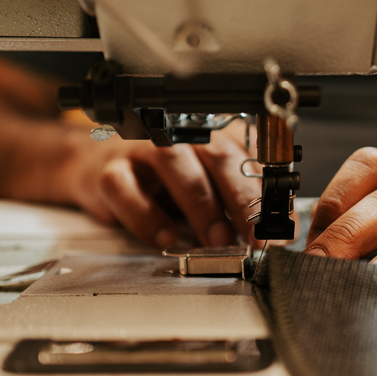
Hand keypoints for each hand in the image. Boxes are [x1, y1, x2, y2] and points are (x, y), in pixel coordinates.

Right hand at [62, 120, 260, 248]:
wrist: (98, 165)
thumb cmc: (161, 178)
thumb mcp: (207, 183)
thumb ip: (239, 200)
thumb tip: (278, 231)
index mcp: (210, 135)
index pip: (246, 158)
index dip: (264, 196)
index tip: (276, 232)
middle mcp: (178, 134)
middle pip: (217, 155)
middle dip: (241, 199)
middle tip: (253, 238)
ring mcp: (141, 150)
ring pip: (174, 165)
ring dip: (201, 206)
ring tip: (216, 241)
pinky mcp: (108, 171)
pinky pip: (125, 189)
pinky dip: (146, 217)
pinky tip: (165, 238)